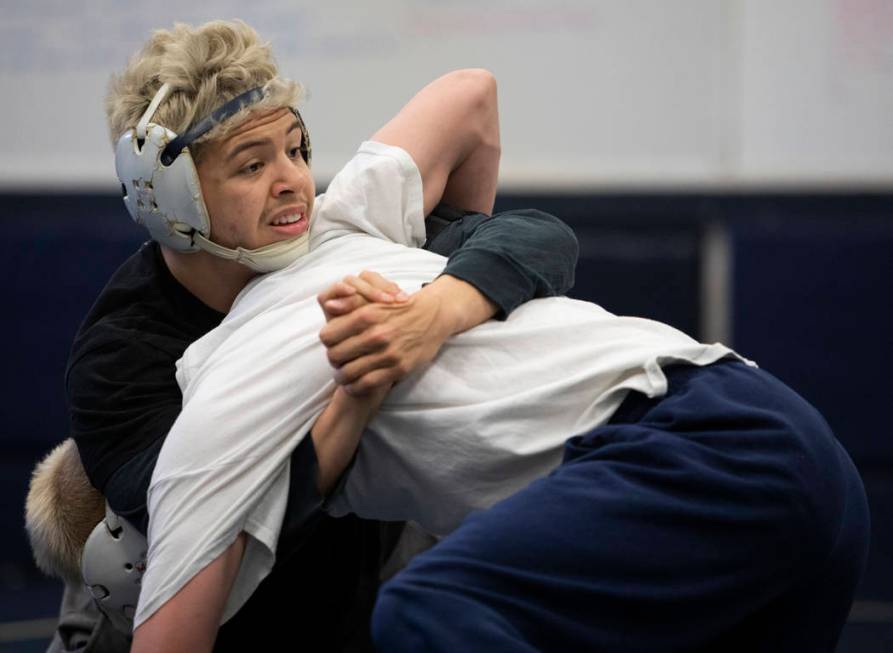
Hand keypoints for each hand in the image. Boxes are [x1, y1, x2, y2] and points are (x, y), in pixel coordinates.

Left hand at [318, 272, 496, 394]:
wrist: (432, 317)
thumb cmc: (398, 310)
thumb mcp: (375, 301)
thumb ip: (351, 304)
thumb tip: (328, 304)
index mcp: (367, 315)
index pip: (328, 336)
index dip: (328, 342)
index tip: (333, 345)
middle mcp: (376, 335)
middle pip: (335, 355)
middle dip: (333, 360)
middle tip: (337, 362)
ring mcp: (388, 354)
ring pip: (348, 373)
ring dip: (341, 377)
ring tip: (342, 376)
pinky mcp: (398, 369)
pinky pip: (366, 384)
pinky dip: (355, 387)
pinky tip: (354, 385)